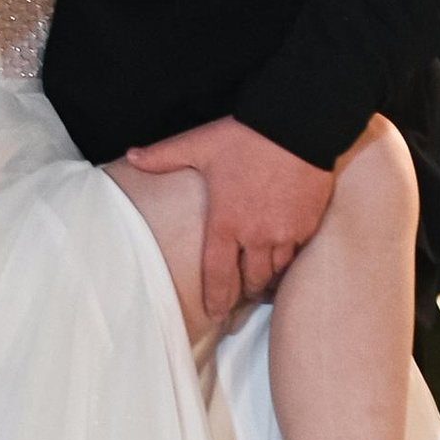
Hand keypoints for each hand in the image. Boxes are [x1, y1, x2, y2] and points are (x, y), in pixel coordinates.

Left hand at [122, 113, 335, 313]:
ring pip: (277, 271)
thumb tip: (131, 156)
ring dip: (268, 279)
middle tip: (242, 295)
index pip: (217, 273)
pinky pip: (298, 255)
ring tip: (264, 283)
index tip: (215, 314)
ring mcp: (285, 233)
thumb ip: (164, 156)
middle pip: (251, 279)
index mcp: (226, 222)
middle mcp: (256, 235)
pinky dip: (290, 261)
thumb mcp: (200, 145)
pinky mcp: (308, 224)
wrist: (297, 126)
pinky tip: (286, 260)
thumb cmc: (246, 136)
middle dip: (245, 290)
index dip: (216, 298)